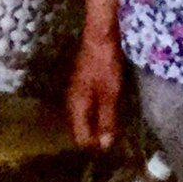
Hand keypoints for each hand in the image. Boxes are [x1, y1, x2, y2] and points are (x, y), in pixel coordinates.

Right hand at [67, 32, 124, 151]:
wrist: (99, 36)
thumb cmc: (105, 64)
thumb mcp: (110, 94)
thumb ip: (107, 119)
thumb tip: (104, 146)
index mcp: (75, 107)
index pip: (80, 137)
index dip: (95, 144)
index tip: (111, 146)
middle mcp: (70, 102)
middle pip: (79, 128)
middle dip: (94, 135)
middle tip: (112, 138)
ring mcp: (74, 91)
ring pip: (82, 116)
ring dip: (95, 124)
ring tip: (111, 127)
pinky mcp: (81, 84)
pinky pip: (86, 105)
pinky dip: (96, 111)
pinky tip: (106, 110)